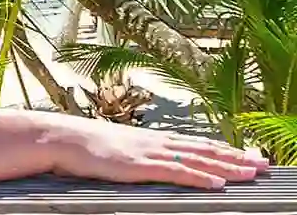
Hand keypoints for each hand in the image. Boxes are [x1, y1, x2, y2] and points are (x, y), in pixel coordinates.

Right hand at [46, 116, 267, 189]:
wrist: (58, 137)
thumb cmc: (79, 145)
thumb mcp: (111, 147)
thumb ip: (130, 153)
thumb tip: (136, 161)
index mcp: (149, 139)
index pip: (194, 143)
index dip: (221, 149)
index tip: (245, 153)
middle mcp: (155, 142)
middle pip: (203, 150)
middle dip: (235, 157)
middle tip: (263, 162)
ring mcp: (149, 153)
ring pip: (197, 159)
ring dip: (227, 166)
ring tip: (253, 171)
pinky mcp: (140, 166)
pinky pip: (177, 173)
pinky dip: (200, 177)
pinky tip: (218, 183)